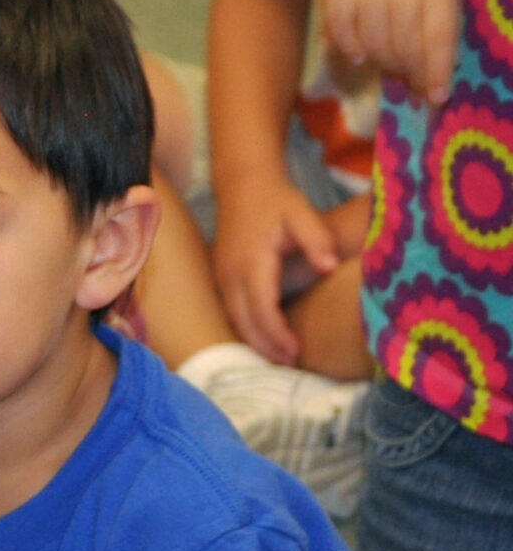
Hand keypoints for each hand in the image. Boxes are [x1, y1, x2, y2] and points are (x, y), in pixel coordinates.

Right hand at [211, 178, 339, 363]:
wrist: (242, 185)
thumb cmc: (277, 200)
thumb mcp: (302, 214)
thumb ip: (317, 240)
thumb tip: (328, 268)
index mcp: (251, 261)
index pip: (262, 307)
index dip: (279, 333)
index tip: (298, 349)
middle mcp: (230, 274)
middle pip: (244, 322)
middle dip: (266, 347)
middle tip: (292, 365)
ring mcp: (222, 277)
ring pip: (234, 320)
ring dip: (255, 342)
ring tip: (281, 359)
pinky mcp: (221, 278)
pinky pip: (231, 311)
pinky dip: (247, 329)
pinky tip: (265, 338)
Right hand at [319, 0, 458, 105]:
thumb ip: (438, 19)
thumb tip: (433, 75)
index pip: (437, 37)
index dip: (436, 72)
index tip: (437, 98)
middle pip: (402, 47)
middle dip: (408, 72)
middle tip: (411, 82)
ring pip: (372, 45)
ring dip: (381, 64)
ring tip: (388, 66)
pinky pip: (342, 35)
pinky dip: (350, 50)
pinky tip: (360, 56)